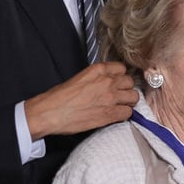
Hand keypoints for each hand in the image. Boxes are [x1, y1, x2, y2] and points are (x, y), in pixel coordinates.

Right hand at [23, 61, 137, 138]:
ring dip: (128, 102)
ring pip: (133, 97)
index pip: (121, 68)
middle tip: (120, 96)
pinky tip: (116, 115)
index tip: (118, 82)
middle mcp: (106, 81)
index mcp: (97, 70)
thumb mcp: (78, 78)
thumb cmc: (58, 98)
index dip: (120, 77)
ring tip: (121, 106)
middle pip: (130, 82)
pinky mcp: (110, 114)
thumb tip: (103, 84)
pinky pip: (128, 112)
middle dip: (126, 89)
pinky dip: (125, 114)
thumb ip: (95, 78)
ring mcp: (110, 97)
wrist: (50, 113)